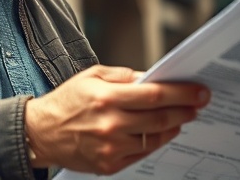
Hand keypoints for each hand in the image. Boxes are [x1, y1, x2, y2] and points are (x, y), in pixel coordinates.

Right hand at [23, 65, 210, 174]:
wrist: (40, 133)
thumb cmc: (67, 101)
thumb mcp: (92, 76)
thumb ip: (125, 76)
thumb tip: (153, 77)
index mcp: (107, 98)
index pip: (155, 95)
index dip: (182, 93)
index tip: (199, 92)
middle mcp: (110, 124)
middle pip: (160, 118)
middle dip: (185, 110)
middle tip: (199, 104)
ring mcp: (110, 148)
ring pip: (155, 139)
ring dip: (174, 127)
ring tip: (182, 117)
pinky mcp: (109, 165)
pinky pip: (142, 153)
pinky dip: (155, 142)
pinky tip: (162, 132)